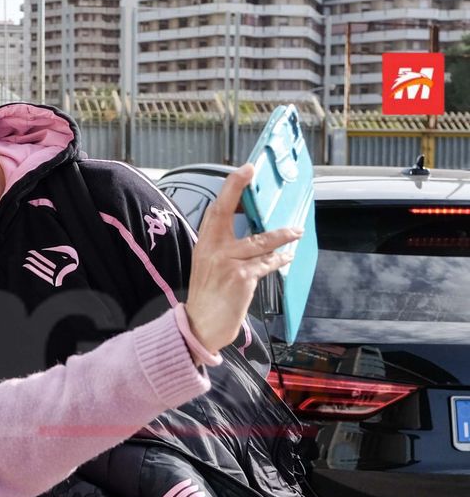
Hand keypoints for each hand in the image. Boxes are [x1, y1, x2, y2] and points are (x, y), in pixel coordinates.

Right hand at [184, 163, 301, 353]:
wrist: (201, 325)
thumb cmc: (207, 297)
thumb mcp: (207, 266)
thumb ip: (222, 247)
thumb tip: (250, 232)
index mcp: (204, 245)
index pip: (214, 210)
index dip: (229, 188)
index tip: (242, 170)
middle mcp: (212, 250)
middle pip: (226, 212)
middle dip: (238, 189)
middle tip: (251, 171)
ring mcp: (227, 262)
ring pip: (259, 240)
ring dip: (282, 235)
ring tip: (296, 232)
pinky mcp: (242, 277)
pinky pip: (266, 263)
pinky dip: (278, 260)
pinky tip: (286, 257)